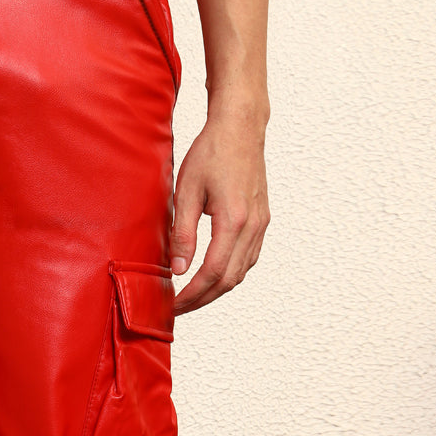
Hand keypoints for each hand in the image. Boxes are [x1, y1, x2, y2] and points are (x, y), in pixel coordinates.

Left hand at [169, 109, 270, 313]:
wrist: (240, 128)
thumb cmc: (211, 153)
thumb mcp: (186, 192)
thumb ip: (183, 234)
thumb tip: (178, 270)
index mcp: (234, 220)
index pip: (212, 273)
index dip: (191, 295)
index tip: (174, 305)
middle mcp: (253, 226)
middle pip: (229, 280)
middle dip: (202, 299)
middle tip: (179, 308)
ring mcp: (261, 224)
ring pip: (241, 272)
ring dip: (216, 289)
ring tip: (192, 296)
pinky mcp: (262, 220)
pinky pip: (248, 258)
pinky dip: (230, 273)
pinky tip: (212, 276)